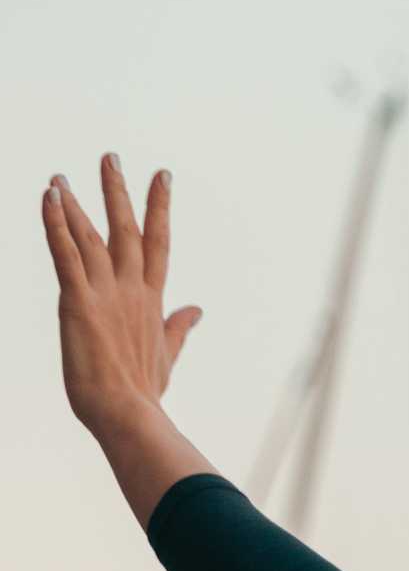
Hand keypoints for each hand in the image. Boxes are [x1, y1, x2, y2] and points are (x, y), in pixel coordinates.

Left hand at [42, 157, 200, 439]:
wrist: (127, 413)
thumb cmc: (144, 392)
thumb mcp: (166, 353)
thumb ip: (179, 326)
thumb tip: (197, 309)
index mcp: (151, 300)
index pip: (159, 243)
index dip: (159, 208)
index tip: (160, 177)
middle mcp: (131, 289)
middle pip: (127, 229)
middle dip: (118, 191)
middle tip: (110, 158)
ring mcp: (106, 293)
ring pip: (91, 236)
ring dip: (76, 203)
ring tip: (61, 177)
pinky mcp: (78, 301)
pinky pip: (64, 254)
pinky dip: (56, 223)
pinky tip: (50, 198)